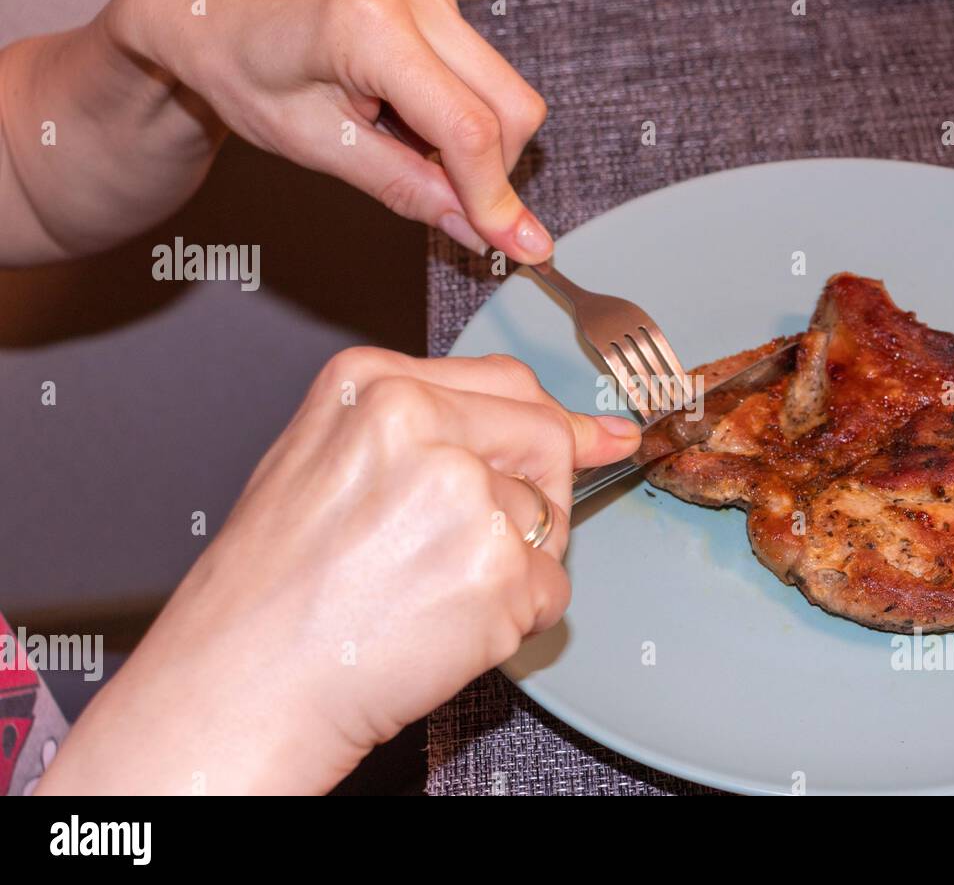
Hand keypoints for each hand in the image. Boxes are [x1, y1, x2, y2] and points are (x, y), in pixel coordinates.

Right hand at [37, 348, 639, 793]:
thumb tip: (591, 429)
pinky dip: (513, 620)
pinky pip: (549, 591)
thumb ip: (447, 432)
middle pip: (546, 439)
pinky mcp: (495, 570)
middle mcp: (421, 424)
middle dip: (541, 494)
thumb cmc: (273, 589)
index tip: (598, 437)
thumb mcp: (330, 464)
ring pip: (548, 523)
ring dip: (511, 569)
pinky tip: (442, 628)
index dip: (550, 422)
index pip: (507, 384)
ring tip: (425, 595)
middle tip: (480, 546)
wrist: (242, 683)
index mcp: (374, 385)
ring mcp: (464, 495)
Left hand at [104, 0, 552, 260]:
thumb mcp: (314, 143)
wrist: (209, 5)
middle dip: (491, 168)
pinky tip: (402, 108)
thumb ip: (405, 188)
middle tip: (440, 196)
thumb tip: (479, 231)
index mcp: (368, 23)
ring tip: (396, 135)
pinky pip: (482, 69)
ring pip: (504, 87)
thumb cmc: (239, 66)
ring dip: (471, 137)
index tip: (519, 246)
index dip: (495, 197)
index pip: (467, 128)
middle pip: (510, 104)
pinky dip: (458, 108)